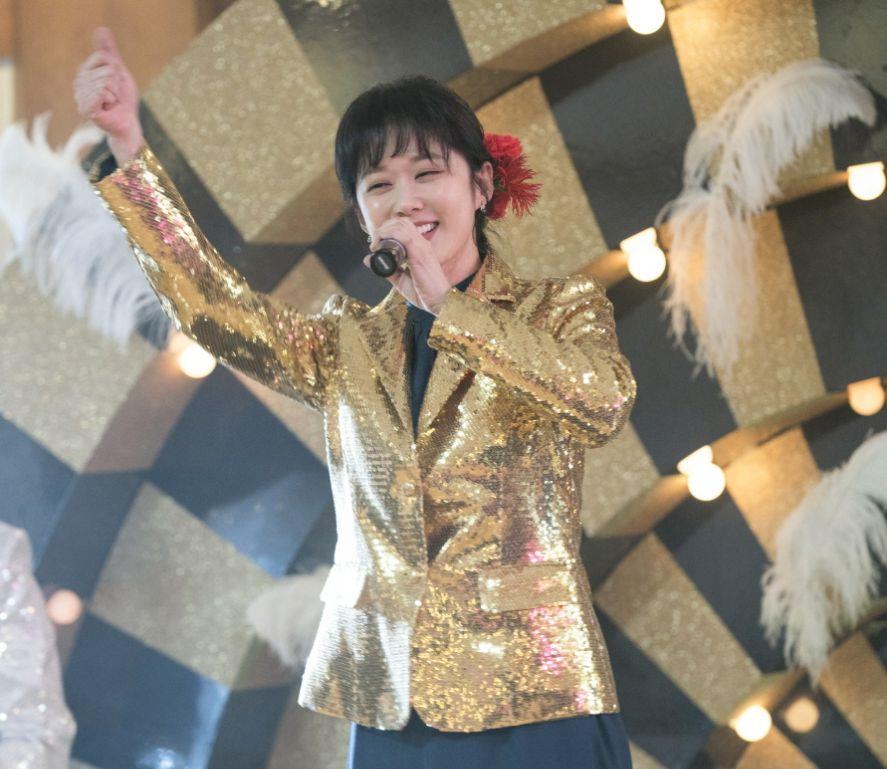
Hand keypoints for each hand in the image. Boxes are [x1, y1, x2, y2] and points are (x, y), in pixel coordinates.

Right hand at [74, 27, 142, 163]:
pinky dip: (112, 99)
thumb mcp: (118, 72)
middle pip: (106, 69)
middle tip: (115, 96)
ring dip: (115, 93)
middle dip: (117, 83)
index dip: (116, 70)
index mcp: (84, 73)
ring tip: (112, 103)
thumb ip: (109, 52)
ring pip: (105, 81)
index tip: (116, 84)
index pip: (103, 57)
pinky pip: (102, 91)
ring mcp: (80, 96)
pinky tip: (109, 107)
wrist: (128, 125)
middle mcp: (78, 83)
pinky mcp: (85, 108)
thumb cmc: (123, 101)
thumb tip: (101, 28)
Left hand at [362, 218, 451, 314]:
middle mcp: (421, 243)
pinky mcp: (420, 253)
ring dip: (384, 230)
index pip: (403, 226)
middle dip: (383, 228)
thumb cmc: (423, 293)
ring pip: (401, 224)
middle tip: (374, 243)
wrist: (438, 302)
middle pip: (400, 221)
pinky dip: (388, 236)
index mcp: (419, 247)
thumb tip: (368, 260)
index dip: (386, 229)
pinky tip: (380, 246)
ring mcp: (422, 246)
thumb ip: (386, 269)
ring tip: (376, 244)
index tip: (375, 243)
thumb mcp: (400, 280)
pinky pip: (404, 235)